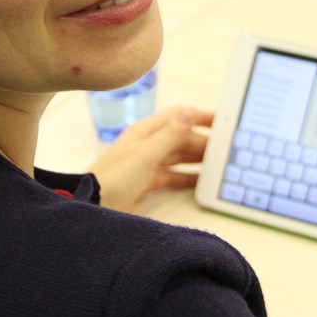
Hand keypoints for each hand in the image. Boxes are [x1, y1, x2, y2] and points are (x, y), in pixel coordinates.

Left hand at [88, 105, 211, 212]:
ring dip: (196, 158)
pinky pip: (172, 176)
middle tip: (225, 147)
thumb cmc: (113, 178)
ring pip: (177, 157)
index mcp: (145, 132)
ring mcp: (146, 164)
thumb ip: (170, 134)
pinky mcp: (146, 183)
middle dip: (202, 141)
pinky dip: (187, 177)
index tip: (221, 120)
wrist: (92, 206)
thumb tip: (190, 110)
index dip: (199, 116)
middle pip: (180, 138)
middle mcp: (146, 145)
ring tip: (217, 163)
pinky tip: (200, 180)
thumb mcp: (145, 154)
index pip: (178, 116)